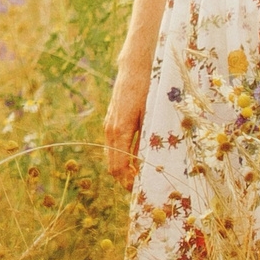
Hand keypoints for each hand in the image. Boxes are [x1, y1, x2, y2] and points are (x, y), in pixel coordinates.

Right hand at [104, 57, 150, 185]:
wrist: (134, 70)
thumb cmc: (146, 91)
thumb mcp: (150, 117)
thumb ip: (145, 141)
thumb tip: (145, 164)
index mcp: (120, 131)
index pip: (118, 167)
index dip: (128, 182)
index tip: (141, 189)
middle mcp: (110, 130)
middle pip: (112, 165)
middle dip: (125, 178)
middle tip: (142, 186)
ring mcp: (109, 125)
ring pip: (111, 156)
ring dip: (123, 168)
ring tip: (140, 175)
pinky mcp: (111, 120)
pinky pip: (112, 145)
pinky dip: (121, 156)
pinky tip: (135, 158)